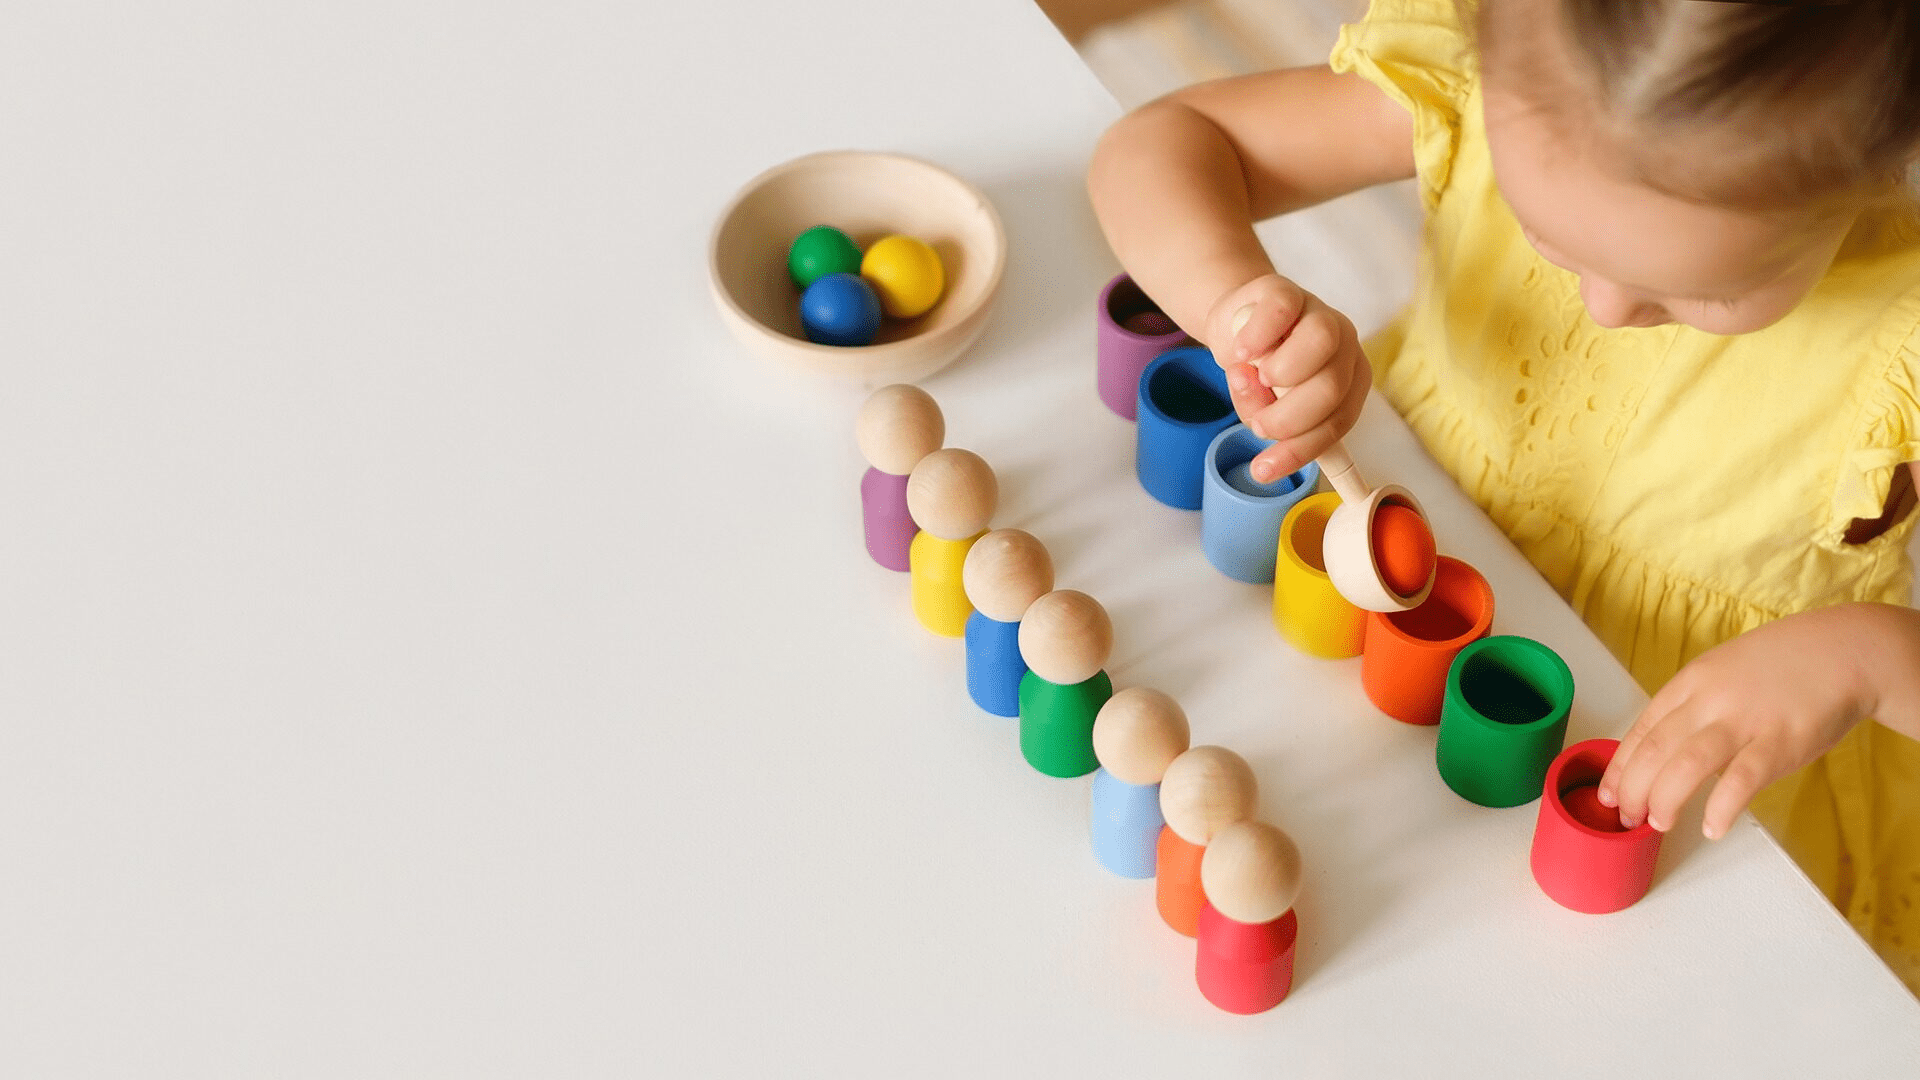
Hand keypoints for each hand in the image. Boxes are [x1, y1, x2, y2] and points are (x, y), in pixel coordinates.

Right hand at [1203, 275, 1370, 485]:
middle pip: (1332, 387)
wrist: (1237, 320)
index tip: (1264, 469)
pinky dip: (1256, 338)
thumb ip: (1260, 410)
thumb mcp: (1260, 402)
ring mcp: (1319, 314)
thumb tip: (1256, 409)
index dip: (1301, 449)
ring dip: (1283, 373)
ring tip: (1253, 381)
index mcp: (1348, 382)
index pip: (1338, 421)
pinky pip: (1280, 311)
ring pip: (1322, 342)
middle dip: (1289, 417)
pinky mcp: (1287, 290)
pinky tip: (1239, 354)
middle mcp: (1344, 347)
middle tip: (1258, 423)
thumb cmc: (1258, 369)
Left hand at [1597, 606, 1879, 839]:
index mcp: (1691, 683)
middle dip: (1632, 789)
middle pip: (1654, 750)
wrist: (1843, 652)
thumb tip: (1668, 750)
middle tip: (1628, 816)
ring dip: (1665, 799)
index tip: (1609, 793)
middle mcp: (1709, 700)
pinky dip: (1721, 807)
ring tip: (1658, 823)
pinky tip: (1712, 826)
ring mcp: (1744, 720)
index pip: (1641, 729)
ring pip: (1686, 765)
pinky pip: (1741, 780)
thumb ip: (1695, 708)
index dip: (1619, 767)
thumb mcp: (1722, 673)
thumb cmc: (1781, 666)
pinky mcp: (1780, 742)